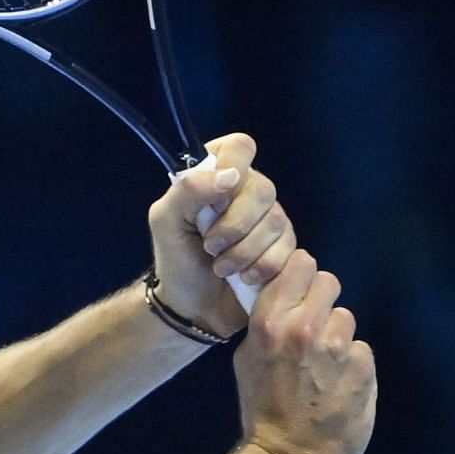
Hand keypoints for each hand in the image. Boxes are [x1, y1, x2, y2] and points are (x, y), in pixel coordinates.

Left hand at [146, 133, 292, 335]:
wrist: (192, 306)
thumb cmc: (176, 258)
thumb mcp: (165, 220)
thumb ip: (188, 190)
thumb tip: (230, 176)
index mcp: (218, 174)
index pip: (239, 147)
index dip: (233, 168)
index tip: (216, 198)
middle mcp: (249, 190)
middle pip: (263, 188)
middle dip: (234, 224)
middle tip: (210, 246)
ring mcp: (271, 218)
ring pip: (278, 220)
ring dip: (244, 250)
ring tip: (221, 267)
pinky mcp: (286, 247)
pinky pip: (288, 248)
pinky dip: (262, 266)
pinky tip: (243, 277)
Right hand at [233, 249, 374, 453]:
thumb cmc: (263, 408)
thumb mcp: (247, 359)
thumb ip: (266, 323)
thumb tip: (282, 297)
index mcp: (269, 323)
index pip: (300, 264)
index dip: (302, 274)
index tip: (300, 288)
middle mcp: (303, 328)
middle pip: (328, 282)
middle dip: (322, 300)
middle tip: (314, 325)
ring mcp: (336, 348)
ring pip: (345, 317)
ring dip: (337, 335)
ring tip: (324, 365)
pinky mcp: (362, 368)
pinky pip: (361, 349)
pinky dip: (353, 363)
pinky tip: (337, 384)